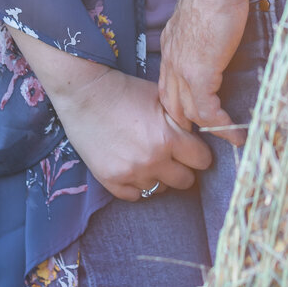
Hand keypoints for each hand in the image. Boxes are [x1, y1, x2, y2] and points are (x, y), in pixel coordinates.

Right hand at [53, 66, 211, 201]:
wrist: (85, 93)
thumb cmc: (125, 90)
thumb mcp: (161, 98)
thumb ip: (182, 119)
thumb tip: (200, 133)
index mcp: (168, 137)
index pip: (202, 160)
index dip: (200, 153)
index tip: (193, 149)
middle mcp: (152, 160)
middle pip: (186, 181)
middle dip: (183, 168)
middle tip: (173, 155)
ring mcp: (130, 173)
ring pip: (160, 189)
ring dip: (160, 176)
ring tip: (150, 157)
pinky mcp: (110, 181)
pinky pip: (136, 196)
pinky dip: (138, 184)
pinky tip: (134, 166)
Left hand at [159, 0, 249, 141]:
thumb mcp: (203, 16)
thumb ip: (205, 33)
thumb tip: (220, 39)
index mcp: (170, 46)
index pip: (168, 84)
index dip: (179, 102)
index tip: (193, 114)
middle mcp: (171, 60)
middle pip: (171, 104)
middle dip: (185, 124)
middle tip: (204, 137)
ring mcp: (182, 71)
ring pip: (188, 113)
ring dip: (206, 130)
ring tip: (226, 139)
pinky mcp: (199, 76)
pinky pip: (207, 113)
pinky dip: (221, 126)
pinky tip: (235, 134)